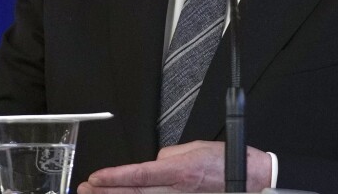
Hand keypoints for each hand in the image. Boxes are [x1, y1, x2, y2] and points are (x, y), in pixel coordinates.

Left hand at [77, 141, 271, 193]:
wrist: (251, 179)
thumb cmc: (228, 162)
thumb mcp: (195, 148)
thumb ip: (170, 155)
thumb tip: (154, 161)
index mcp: (180, 171)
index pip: (140, 174)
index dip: (115, 177)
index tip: (96, 178)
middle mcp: (178, 189)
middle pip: (136, 193)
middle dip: (108, 192)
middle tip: (85, 190)